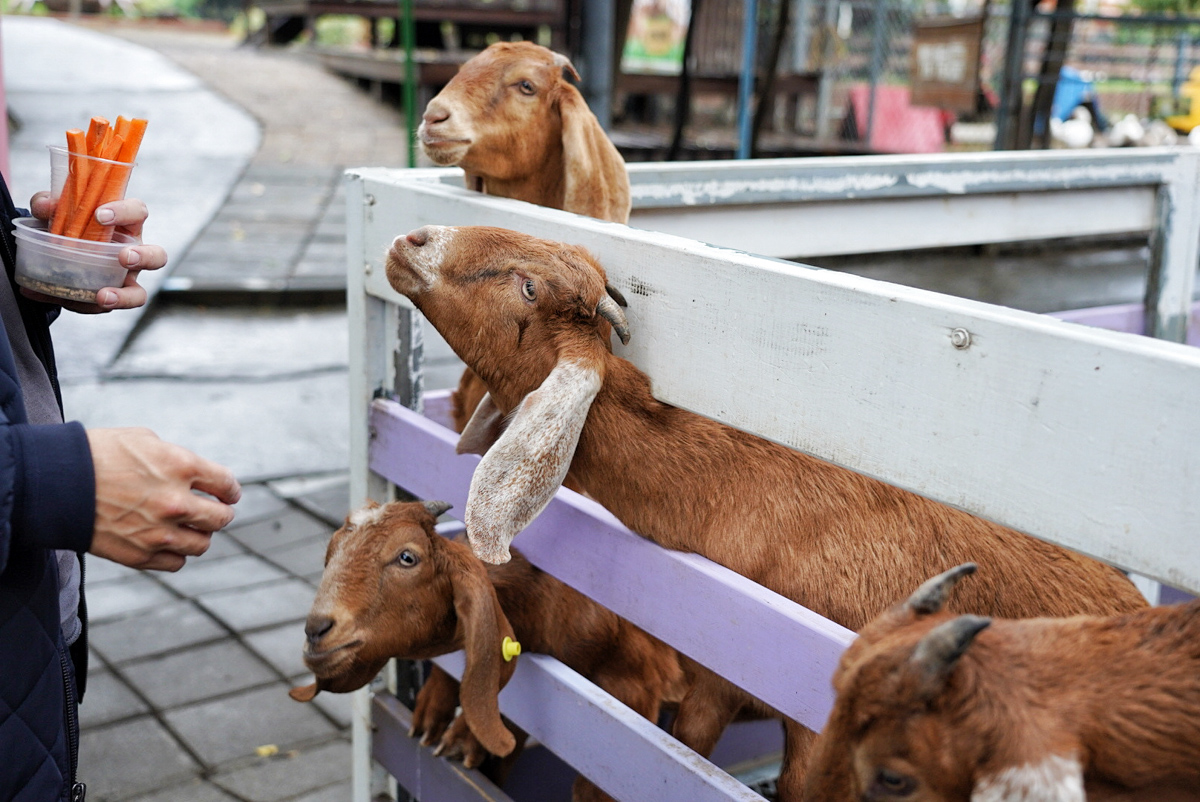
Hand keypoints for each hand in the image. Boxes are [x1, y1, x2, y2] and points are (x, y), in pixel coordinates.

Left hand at [25, 193, 168, 313]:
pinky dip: (86, 306)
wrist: (51, 257)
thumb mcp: (54, 212)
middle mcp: (132, 254)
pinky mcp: (107, 299)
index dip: (125, 212)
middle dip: (144, 257)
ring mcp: (123, 281)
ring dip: (125, 296)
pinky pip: (104, 308)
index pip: (137, 212)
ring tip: (103, 296)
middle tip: (123, 257)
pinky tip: (68, 299)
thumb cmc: (67, 227)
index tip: (100, 215)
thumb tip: (47, 206)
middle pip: (157, 256)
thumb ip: (47, 204)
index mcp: (125, 226)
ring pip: (139, 294)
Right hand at [87, 428, 241, 571]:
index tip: (228, 493)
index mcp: (181, 467)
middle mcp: (176, 502)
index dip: (230, 490)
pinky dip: (177, 554)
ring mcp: (159, 533)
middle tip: (215, 511)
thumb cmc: (97, 454)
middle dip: (221, 513)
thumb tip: (195, 473)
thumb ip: (176, 458)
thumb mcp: (144, 440)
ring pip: (202, 544)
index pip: (226, 485)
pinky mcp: (139, 555)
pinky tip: (169, 542)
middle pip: (221, 518)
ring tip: (191, 528)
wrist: (53, 483)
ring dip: (200, 535)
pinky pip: (176, 563)